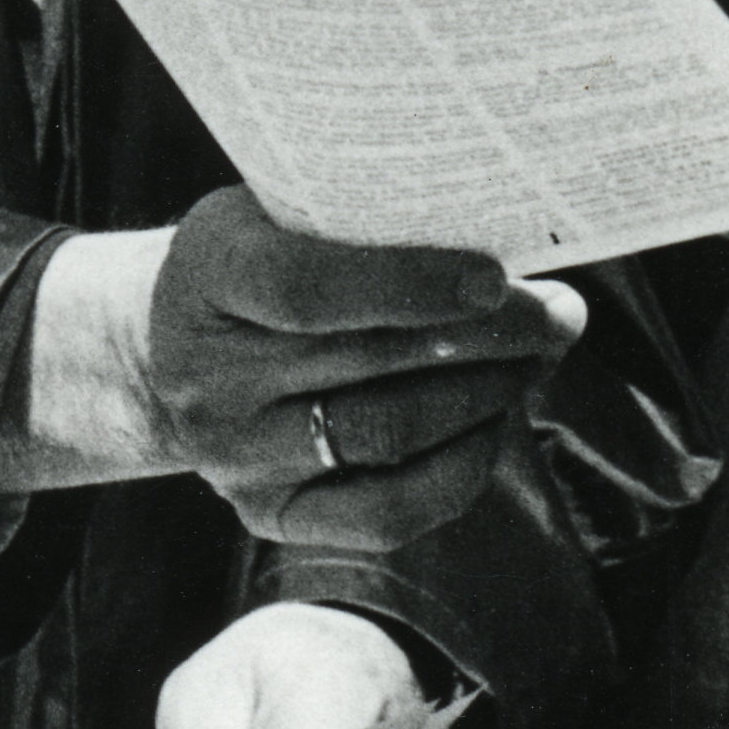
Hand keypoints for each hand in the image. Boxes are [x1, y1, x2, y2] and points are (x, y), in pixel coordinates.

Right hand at [0, 187, 582, 554]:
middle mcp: (209, 378)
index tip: (497, 277)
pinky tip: (496, 422)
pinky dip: (460, 467)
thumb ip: (366, 222)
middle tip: (560, 314)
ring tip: (538, 358)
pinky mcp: (268, 516)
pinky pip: (386, 512)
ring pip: (387, 433)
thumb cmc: (259, 257)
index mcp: (207, 276)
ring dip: (485, 396)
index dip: (408, 284)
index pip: (306, 289)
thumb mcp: (279, 212)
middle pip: (368, 363)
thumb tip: (513, 244)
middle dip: (487, 338)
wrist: (168, 350)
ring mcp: (234, 458)